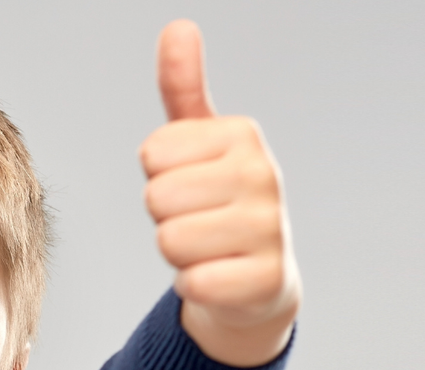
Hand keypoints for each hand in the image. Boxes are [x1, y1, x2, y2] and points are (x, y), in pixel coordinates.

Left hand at [141, 20, 300, 366]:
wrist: (258, 280)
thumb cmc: (218, 204)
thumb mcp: (198, 144)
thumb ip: (182, 90)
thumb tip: (178, 27)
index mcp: (242, 135)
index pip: (152, 154)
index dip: (158, 177)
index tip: (189, 186)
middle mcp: (264, 174)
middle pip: (158, 197)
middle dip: (165, 218)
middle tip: (197, 221)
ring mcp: (271, 228)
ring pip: (170, 241)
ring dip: (178, 255)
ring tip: (207, 249)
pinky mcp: (267, 279)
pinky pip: (192, 283)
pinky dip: (194, 287)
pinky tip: (219, 278)